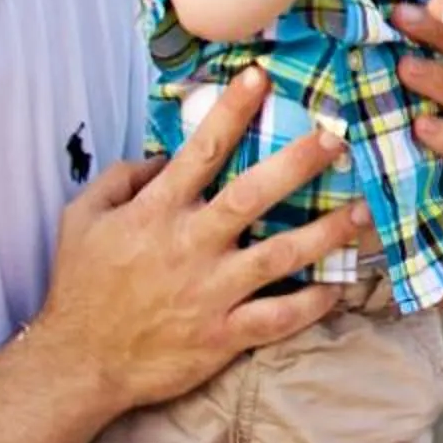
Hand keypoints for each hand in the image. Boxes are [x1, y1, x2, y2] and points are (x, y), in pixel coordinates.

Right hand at [32, 68, 364, 413]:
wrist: (79, 363)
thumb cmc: (81, 287)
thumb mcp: (81, 220)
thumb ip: (120, 179)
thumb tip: (159, 156)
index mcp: (156, 213)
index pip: (200, 152)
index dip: (231, 112)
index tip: (261, 78)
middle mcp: (189, 246)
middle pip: (252, 195)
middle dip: (298, 163)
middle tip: (336, 139)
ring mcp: (210, 292)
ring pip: (280, 255)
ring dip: (326, 232)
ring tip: (362, 210)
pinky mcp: (223, 335)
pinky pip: (278, 317)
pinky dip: (311, 303)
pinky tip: (339, 286)